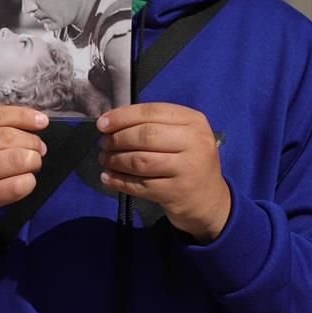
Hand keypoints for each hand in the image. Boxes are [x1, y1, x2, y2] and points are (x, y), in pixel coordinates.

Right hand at [0, 106, 48, 240]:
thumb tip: (25, 122)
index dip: (24, 116)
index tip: (42, 121)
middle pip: (9, 137)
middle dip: (32, 141)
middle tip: (39, 148)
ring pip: (17, 159)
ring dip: (33, 161)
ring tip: (33, 164)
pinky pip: (16, 186)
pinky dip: (28, 182)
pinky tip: (25, 182)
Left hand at [96, 102, 228, 242]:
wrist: (209, 200)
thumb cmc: (188, 160)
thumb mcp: (181, 135)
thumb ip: (153, 124)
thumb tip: (110, 121)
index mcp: (194, 121)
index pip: (152, 112)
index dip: (123, 116)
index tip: (102, 123)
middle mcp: (194, 143)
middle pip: (145, 136)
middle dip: (117, 139)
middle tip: (103, 144)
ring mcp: (187, 169)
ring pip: (140, 161)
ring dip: (115, 160)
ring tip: (104, 159)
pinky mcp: (176, 193)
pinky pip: (139, 185)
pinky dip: (118, 180)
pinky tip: (107, 177)